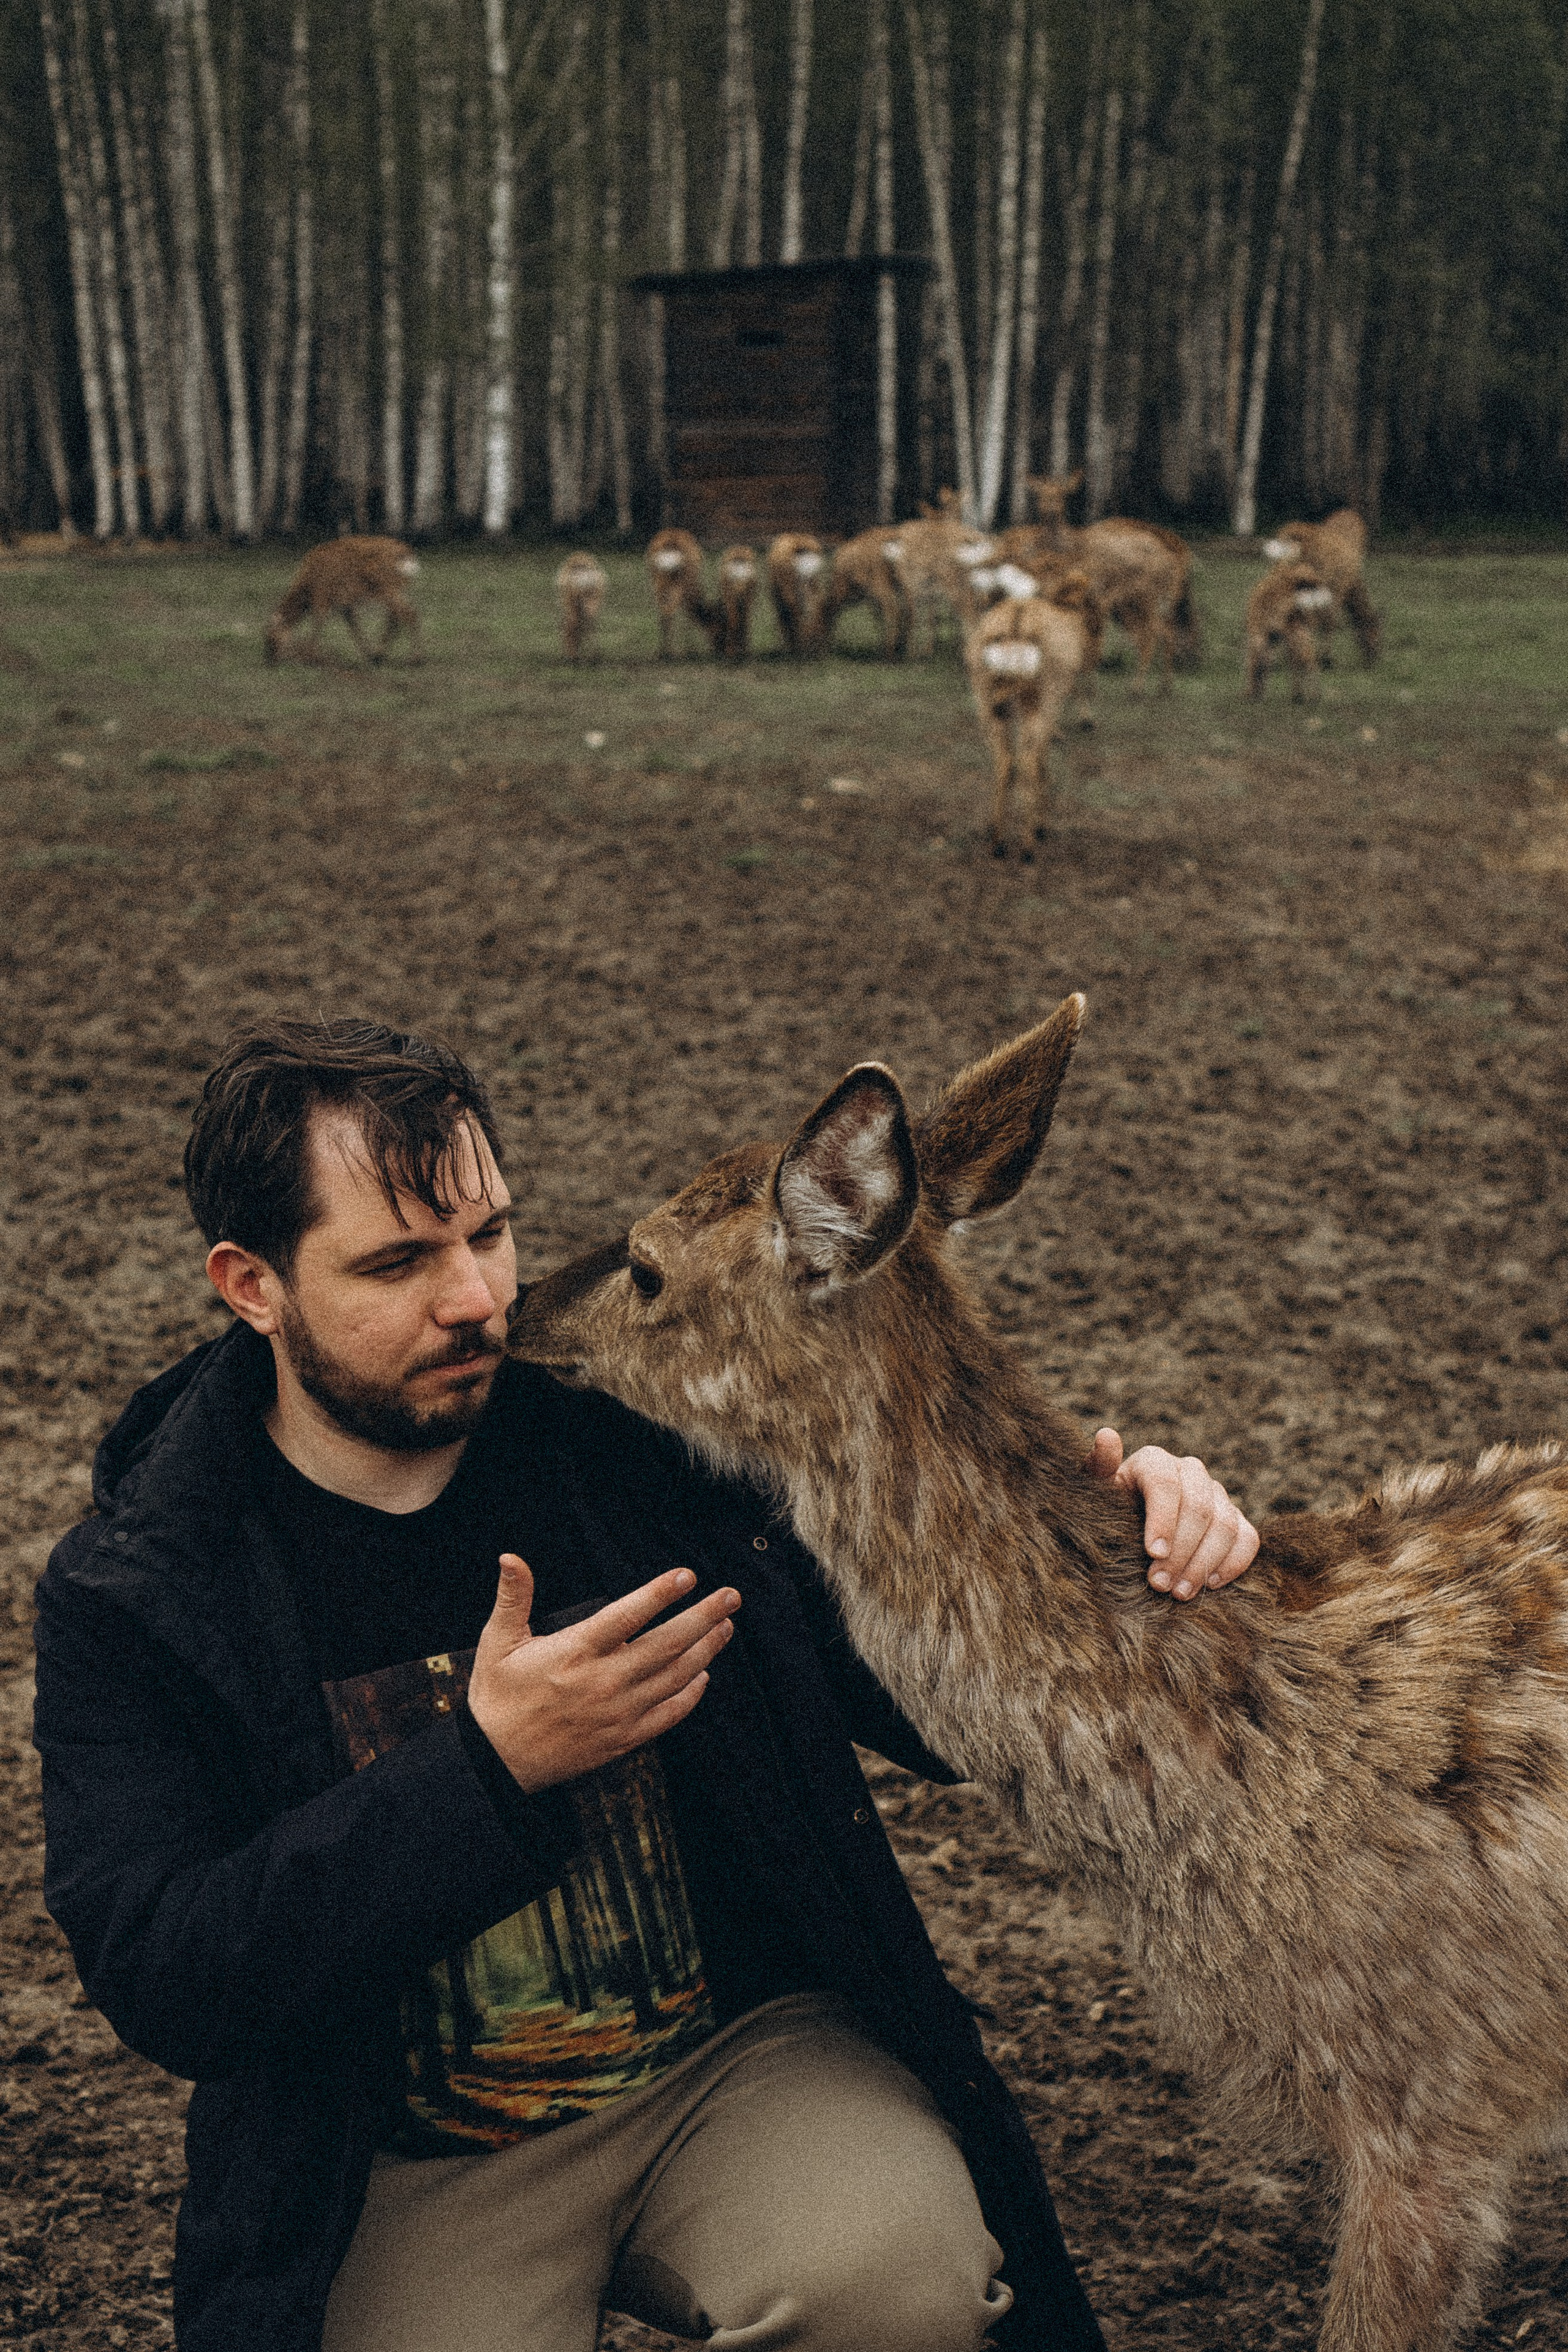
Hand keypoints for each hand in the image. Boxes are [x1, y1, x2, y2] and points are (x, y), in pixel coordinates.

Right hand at [468, 1557, 739, 1791]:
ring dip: (706, 1650)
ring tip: (726, 1627)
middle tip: (732, 1596)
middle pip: (666, 1644)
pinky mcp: (623, 1739)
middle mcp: (603, 1681)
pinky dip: (691, 1695)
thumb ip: (512, 1598)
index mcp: (574, 1652)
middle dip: (704, 1617)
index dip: (659, 1593)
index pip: (626, 1616)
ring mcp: (618, 1713)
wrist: (496, 1764)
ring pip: (675, 1677)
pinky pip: (668, 1715)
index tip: (688, 1575)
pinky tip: (705, 1676)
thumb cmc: (496, 1698)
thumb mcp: (496, 1643)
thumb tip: (510, 1557)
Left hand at [1088, 1429, 1257, 1600]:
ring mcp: (1216, 1494)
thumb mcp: (1094, 1491)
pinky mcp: (1234, 1518)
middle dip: (1181, 1550)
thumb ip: (1098, 1467)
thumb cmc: (1107, 1509)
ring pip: (1225, 1524)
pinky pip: (1248, 1538)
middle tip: (1160, 1585)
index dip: (1163, 1519)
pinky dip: (1234, 1563)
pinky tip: (1210, 1585)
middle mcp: (1189, 1472)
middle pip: (1198, 1507)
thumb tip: (1107, 1435)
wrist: (1127, 1526)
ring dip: (1204, 1563)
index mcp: (1154, 1461)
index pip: (1165, 1483)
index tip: (1153, 1553)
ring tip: (1180, 1593)